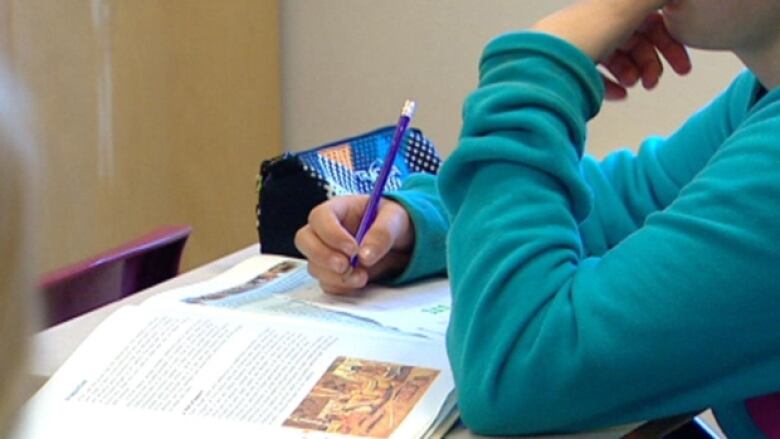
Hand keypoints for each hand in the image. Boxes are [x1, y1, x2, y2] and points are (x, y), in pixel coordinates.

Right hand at [294, 196, 413, 293]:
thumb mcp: (396, 219)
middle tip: (346, 266)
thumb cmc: (395, 223)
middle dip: (322, 256)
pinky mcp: (334, 273)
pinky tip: (359, 282)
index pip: (320, 217)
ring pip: (314, 266)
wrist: (402, 244)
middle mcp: (327, 231)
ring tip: (362, 276)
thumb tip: (365, 255)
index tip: (352, 249)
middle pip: (304, 240)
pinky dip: (341, 287)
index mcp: (338, 209)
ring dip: (335, 276)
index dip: (331, 233)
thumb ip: (383, 232)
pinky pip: (326, 283)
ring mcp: (327, 253)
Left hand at [531, 1, 690, 99]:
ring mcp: (583, 45)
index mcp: (613, 7)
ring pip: (617, 59)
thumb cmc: (583, 33)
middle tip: (654, 84)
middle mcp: (597, 22)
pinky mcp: (569, 67)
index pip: (650, 22)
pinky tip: (618, 96)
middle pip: (634, 42)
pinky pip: (596, 76)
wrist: (541, 62)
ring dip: (631, 74)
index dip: (668, 43)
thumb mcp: (628, 6)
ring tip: (632, 86)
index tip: (682, 68)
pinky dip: (610, 85)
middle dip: (650, 63)